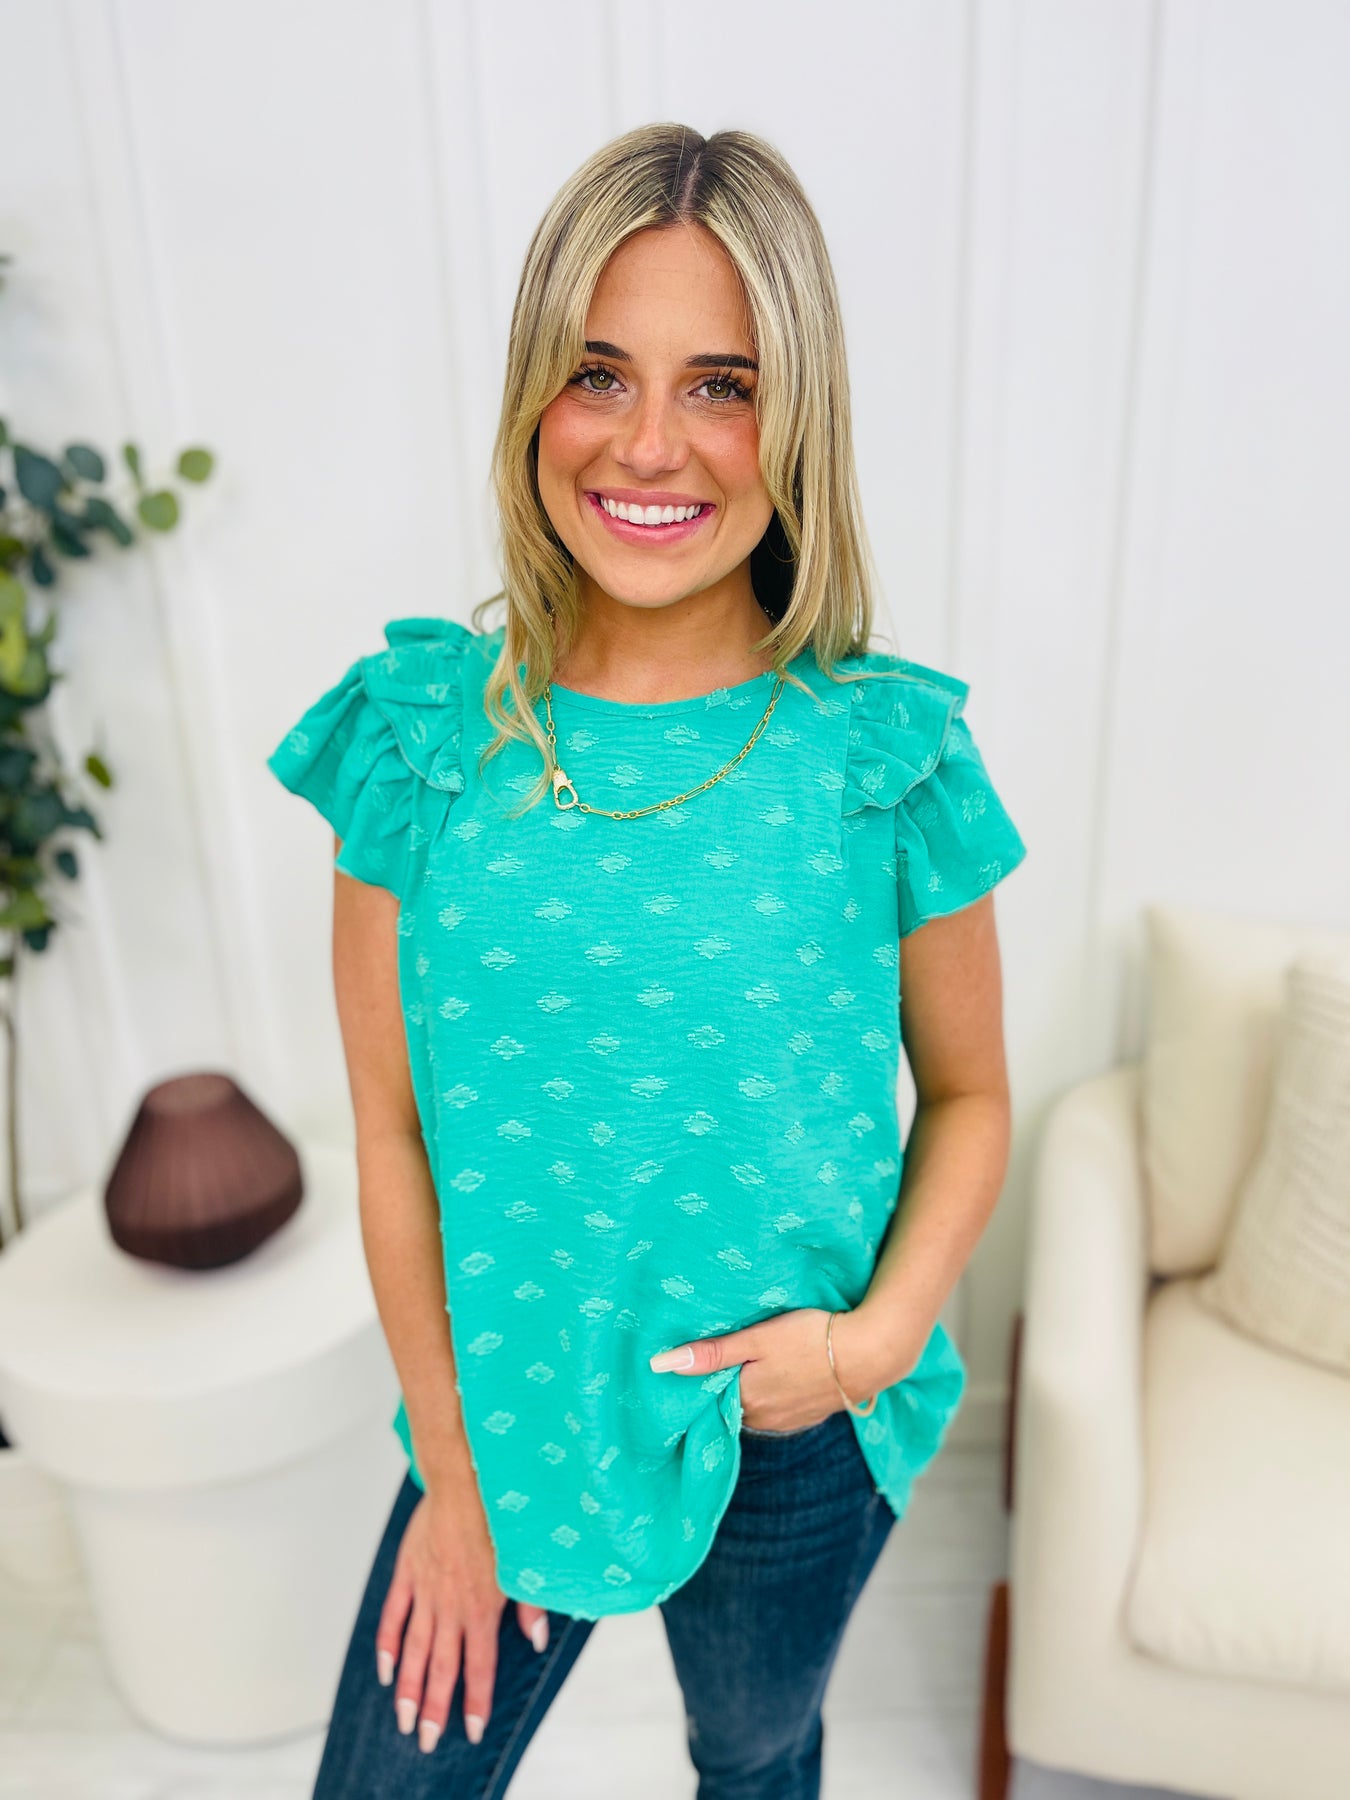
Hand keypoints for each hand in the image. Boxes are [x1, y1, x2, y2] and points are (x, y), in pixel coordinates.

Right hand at [373, 1442, 549, 1754]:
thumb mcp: (522, 1562)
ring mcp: (425, 1591)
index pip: (478, 1666)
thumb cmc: (498, 1517)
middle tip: (426, 1741)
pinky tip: (385, 1671)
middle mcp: (451, 1605)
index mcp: (482, 1606)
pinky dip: (387, 1645)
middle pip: (442, 1667)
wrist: (464, 1480)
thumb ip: (530, 1604)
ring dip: (409, 1688)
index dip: (474, 1701)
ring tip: (404, 1720)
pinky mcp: (407, 1573)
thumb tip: (537, 1640)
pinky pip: (393, 1616)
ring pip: (415, 1649)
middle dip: (435, 1708)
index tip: (470, 1730)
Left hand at [647, 1305, 894, 1430]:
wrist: (869, 1353)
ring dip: (750, 1389)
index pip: (707, 1399)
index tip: (689, 1367)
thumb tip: (659, 1366)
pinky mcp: (810, 1414)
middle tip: (720, 1357)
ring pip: (756, 1406)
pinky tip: (780, 1373)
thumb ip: (710, 1354)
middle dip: (723, 1385)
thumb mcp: (755, 1339)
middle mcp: (763, 1419)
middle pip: (731, 1404)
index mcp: (745, 1401)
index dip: (699, 1383)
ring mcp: (789, 1420)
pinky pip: (779, 1407)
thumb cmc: (809, 1339)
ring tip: (750, 1363)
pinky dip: (774, 1392)